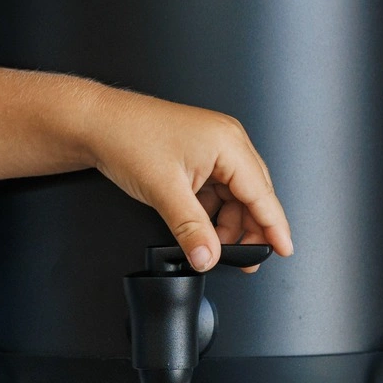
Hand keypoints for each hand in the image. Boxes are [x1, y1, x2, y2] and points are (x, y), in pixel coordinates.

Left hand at [82, 90, 294, 271]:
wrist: (98, 123)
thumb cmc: (129, 137)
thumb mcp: (165, 191)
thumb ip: (191, 229)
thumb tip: (208, 256)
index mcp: (228, 143)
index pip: (262, 193)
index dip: (274, 226)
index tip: (284, 249)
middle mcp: (227, 142)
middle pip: (253, 195)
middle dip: (250, 229)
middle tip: (246, 260)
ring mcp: (213, 148)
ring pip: (235, 196)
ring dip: (228, 224)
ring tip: (215, 248)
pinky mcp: (199, 156)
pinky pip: (218, 190)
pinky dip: (213, 213)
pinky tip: (202, 230)